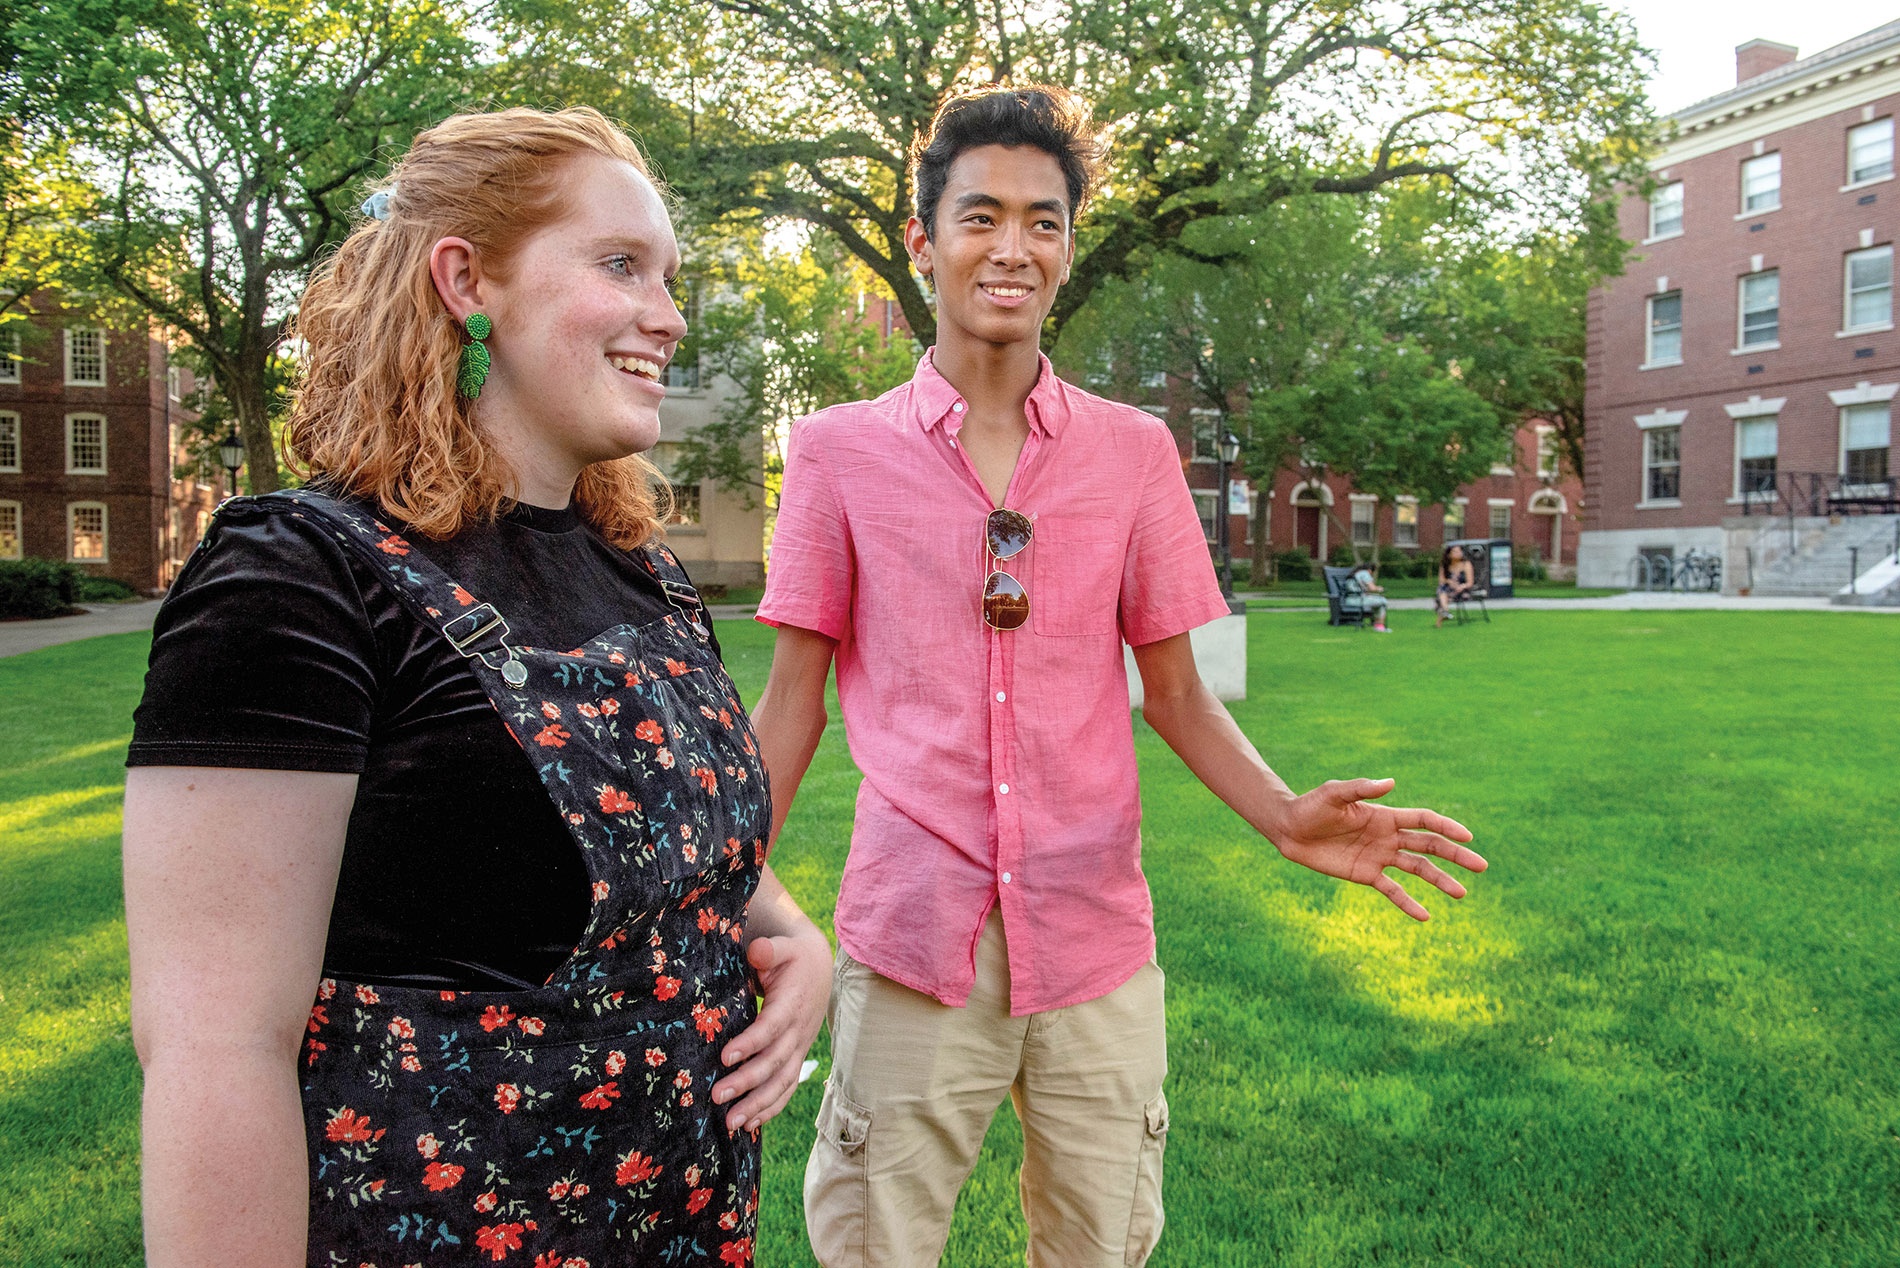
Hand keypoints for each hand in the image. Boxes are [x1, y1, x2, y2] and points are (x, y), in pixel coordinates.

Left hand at [711, 927, 830, 1131]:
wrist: (818, 970)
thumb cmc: (792, 957)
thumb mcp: (782, 947)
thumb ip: (770, 949)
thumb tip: (757, 951)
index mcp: (792, 1004)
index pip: (771, 1027)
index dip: (751, 1043)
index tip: (725, 1056)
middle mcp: (798, 1031)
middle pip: (774, 1062)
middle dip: (747, 1082)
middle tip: (717, 1096)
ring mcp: (799, 1048)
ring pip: (782, 1082)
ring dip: (758, 1105)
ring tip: (730, 1123)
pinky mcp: (795, 1058)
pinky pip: (786, 1088)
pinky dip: (770, 1109)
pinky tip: (749, 1125)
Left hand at [1272, 778, 1484, 919]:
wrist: (1290, 829)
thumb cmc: (1311, 806)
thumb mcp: (1334, 794)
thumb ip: (1361, 788)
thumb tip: (1391, 782)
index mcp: (1385, 815)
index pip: (1424, 821)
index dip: (1446, 827)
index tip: (1468, 836)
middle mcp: (1388, 836)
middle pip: (1429, 845)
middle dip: (1455, 855)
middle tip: (1482, 866)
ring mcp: (1380, 857)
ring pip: (1418, 869)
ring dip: (1440, 880)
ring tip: (1462, 893)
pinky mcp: (1366, 875)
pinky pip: (1392, 891)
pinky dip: (1409, 904)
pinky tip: (1426, 916)